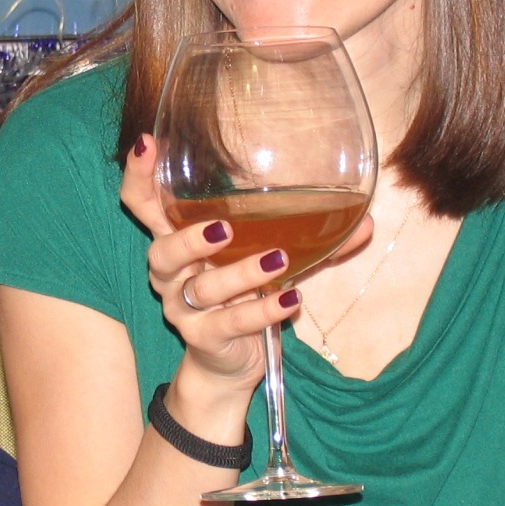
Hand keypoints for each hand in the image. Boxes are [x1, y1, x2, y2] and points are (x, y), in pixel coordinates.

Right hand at [118, 135, 368, 387]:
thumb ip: (310, 240)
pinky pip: (232, 322)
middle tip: (224, 229)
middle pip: (160, 251)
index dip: (138, 175)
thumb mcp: (271, 261)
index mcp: (176, 240)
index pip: (141, 203)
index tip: (147, 143)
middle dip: (188, 238)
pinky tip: (291, 300)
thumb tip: (366, 221)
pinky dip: (263, 310)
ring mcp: (183, 308)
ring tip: (278, 260)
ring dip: (241, 273)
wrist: (229, 362)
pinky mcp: (203, 337)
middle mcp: (170, 273)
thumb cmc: (243, 297)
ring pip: (204, 288)